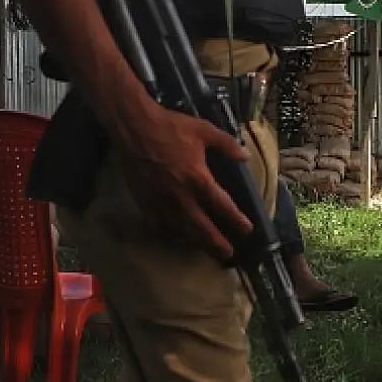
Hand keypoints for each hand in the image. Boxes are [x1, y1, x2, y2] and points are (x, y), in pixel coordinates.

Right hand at [113, 104, 253, 258]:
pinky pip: (157, 224)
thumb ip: (227, 145)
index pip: (221, 205)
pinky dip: (167, 233)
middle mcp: (180, 195)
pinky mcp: (143, 200)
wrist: (134, 127)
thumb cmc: (171, 127)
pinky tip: (174, 237)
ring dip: (194, 241)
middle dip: (216, 242)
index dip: (236, 219)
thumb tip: (245, 156)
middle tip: (228, 254)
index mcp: (198, 178)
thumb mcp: (204, 130)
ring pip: (180, 229)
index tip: (247, 229)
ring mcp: (160, 200)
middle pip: (202, 226)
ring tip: (205, 250)